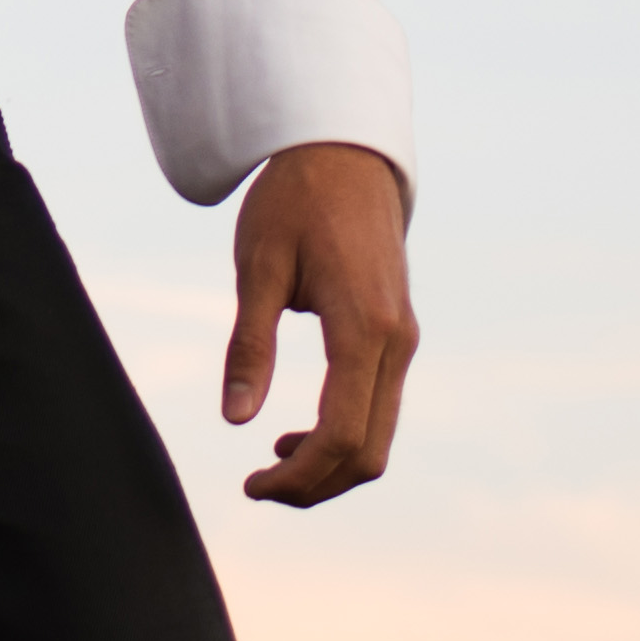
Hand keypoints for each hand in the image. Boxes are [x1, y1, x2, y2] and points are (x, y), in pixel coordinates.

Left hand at [225, 141, 416, 507]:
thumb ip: (250, 344)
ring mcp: (404, 340)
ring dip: (331, 465)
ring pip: (380, 436)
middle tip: (257, 487)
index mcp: (363, 328)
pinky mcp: (399, 335)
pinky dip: (346, 435)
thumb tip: (235, 420)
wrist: (344, 153)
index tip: (251, 486)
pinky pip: (380, 406)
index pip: (339, 435)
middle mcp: (396, 342)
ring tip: (272, 463)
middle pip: (368, 451)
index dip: (297, 476)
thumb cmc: (294, 201)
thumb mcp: (258, 266)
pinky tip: (298, 431)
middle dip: (315, 484)